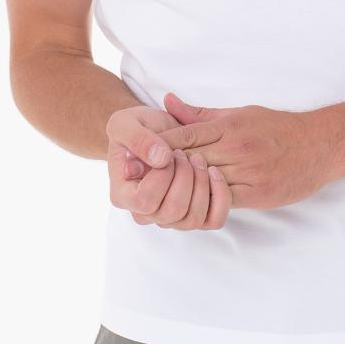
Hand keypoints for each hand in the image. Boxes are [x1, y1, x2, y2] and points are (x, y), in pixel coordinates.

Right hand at [105, 104, 231, 230]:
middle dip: (185, 177)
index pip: (145, 201)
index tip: (168, 152)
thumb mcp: (125, 123)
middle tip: (185, 153)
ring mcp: (169, 217)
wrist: (155, 130)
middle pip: (172, 212)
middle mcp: (145, 213)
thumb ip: (138, 139)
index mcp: (123, 195)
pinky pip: (214, 220)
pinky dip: (221, 198)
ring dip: (202, 185)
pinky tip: (215, 173)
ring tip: (198, 159)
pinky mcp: (192, 213)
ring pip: (193, 219)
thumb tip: (161, 160)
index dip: (162, 176)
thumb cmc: (136, 127)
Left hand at [127, 90, 332, 209]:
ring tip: (154, 197)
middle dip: (162, 170)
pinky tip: (188, 207)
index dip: (158, 146)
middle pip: (189, 160)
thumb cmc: (277, 127)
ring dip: (180, 190)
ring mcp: (247, 172)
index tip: (134, 153)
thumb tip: (167, 101)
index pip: (184, 135)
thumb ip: (201, 114)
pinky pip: (225, 200)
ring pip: (205, 183)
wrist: (320, 144)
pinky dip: (206, 203)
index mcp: (229, 126)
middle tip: (134, 179)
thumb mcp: (239, 113)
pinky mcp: (258, 193)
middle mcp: (235, 148)